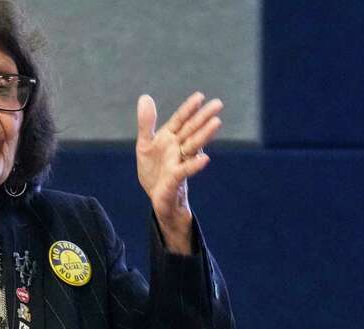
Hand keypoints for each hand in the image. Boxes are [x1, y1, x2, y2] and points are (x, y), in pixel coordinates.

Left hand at [135, 92, 222, 253]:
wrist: (158, 197)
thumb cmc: (154, 170)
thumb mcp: (145, 144)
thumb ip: (146, 123)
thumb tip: (145, 96)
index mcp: (170, 138)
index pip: (180, 120)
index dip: (189, 109)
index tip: (200, 96)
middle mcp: (178, 148)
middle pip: (191, 130)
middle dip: (203, 117)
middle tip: (218, 104)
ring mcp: (179, 162)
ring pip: (193, 146)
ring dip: (204, 135)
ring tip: (216, 123)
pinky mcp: (175, 179)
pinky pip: (185, 170)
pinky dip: (194, 164)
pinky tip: (205, 158)